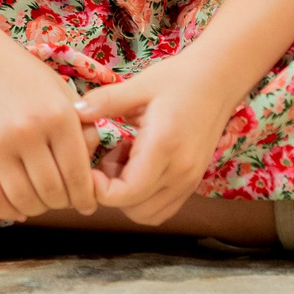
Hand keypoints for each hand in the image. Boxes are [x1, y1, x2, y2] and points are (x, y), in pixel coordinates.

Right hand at [0, 44, 98, 222]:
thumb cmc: (23, 76)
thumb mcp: (62, 94)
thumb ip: (81, 132)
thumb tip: (92, 179)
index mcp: (58, 116)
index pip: (78, 176)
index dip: (85, 198)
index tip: (86, 205)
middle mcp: (28, 131)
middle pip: (53, 192)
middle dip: (62, 204)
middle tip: (62, 201)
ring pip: (24, 200)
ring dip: (37, 209)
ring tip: (41, 202)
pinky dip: (8, 211)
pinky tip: (18, 208)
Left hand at [76, 56, 236, 225]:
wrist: (219, 80)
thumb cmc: (177, 79)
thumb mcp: (139, 85)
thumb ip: (105, 101)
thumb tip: (74, 113)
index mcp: (164, 148)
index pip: (127, 194)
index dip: (99, 188)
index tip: (87, 165)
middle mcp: (181, 172)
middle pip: (135, 210)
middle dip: (110, 192)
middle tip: (103, 159)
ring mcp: (190, 181)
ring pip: (150, 214)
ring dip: (128, 196)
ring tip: (121, 160)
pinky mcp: (193, 181)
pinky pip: (164, 206)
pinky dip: (144, 195)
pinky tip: (137, 163)